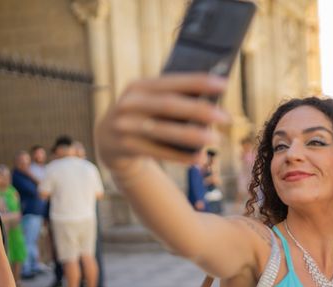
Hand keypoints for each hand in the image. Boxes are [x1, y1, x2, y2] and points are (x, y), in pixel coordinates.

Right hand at [95, 73, 228, 173]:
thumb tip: (212, 103)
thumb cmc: (141, 117)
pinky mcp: (125, 147)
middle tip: (225, 117)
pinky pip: (158, 152)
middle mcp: (129, 103)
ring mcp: (125, 126)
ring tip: (215, 139)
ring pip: (164, 131)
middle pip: (169, 105)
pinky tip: (199, 158)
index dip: (198, 81)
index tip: (224, 84)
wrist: (107, 140)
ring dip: (193, 136)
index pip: (172, 81)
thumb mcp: (149, 102)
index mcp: (139, 86)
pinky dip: (181, 157)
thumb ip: (172, 98)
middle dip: (200, 110)